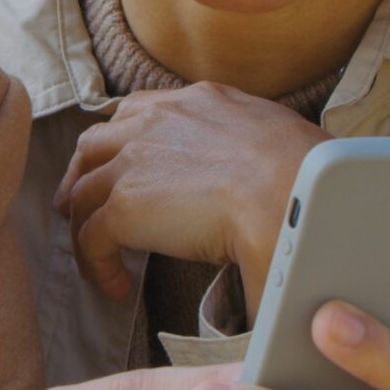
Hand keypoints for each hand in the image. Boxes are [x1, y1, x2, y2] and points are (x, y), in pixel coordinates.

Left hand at [52, 82, 329, 313]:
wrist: (294, 193)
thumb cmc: (309, 178)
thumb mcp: (278, 141)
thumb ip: (253, 151)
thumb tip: (262, 184)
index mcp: (200, 101)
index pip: (141, 110)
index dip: (122, 141)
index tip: (121, 167)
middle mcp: (159, 120)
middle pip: (96, 142)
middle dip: (83, 174)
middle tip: (80, 205)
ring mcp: (135, 160)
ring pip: (85, 190)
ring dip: (83, 221)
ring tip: (92, 254)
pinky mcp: (124, 206)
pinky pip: (90, 238)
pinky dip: (95, 264)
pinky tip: (116, 288)